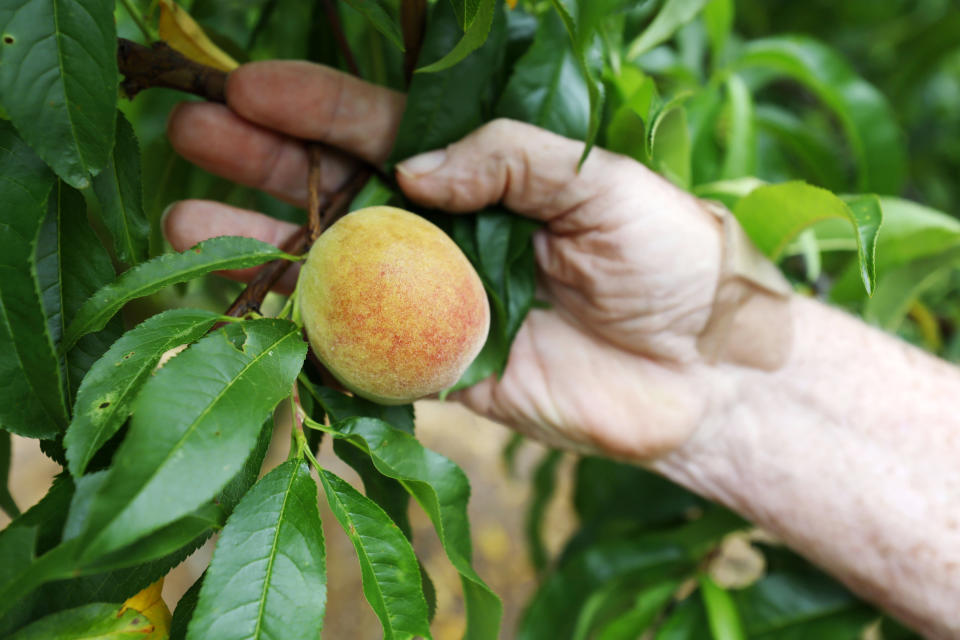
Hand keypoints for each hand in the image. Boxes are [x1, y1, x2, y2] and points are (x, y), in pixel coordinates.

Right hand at [165, 61, 725, 461]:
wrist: (705, 376)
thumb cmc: (670, 261)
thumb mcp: (601, 182)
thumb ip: (508, 158)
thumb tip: (410, 168)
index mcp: (482, 172)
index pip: (383, 130)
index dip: (318, 107)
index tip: (249, 86)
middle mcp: (446, 230)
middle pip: (338, 187)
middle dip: (263, 159)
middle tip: (190, 129)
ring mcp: (433, 299)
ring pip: (332, 266)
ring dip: (259, 241)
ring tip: (182, 215)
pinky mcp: (438, 367)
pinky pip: (359, 348)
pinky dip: (302, 330)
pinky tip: (243, 304)